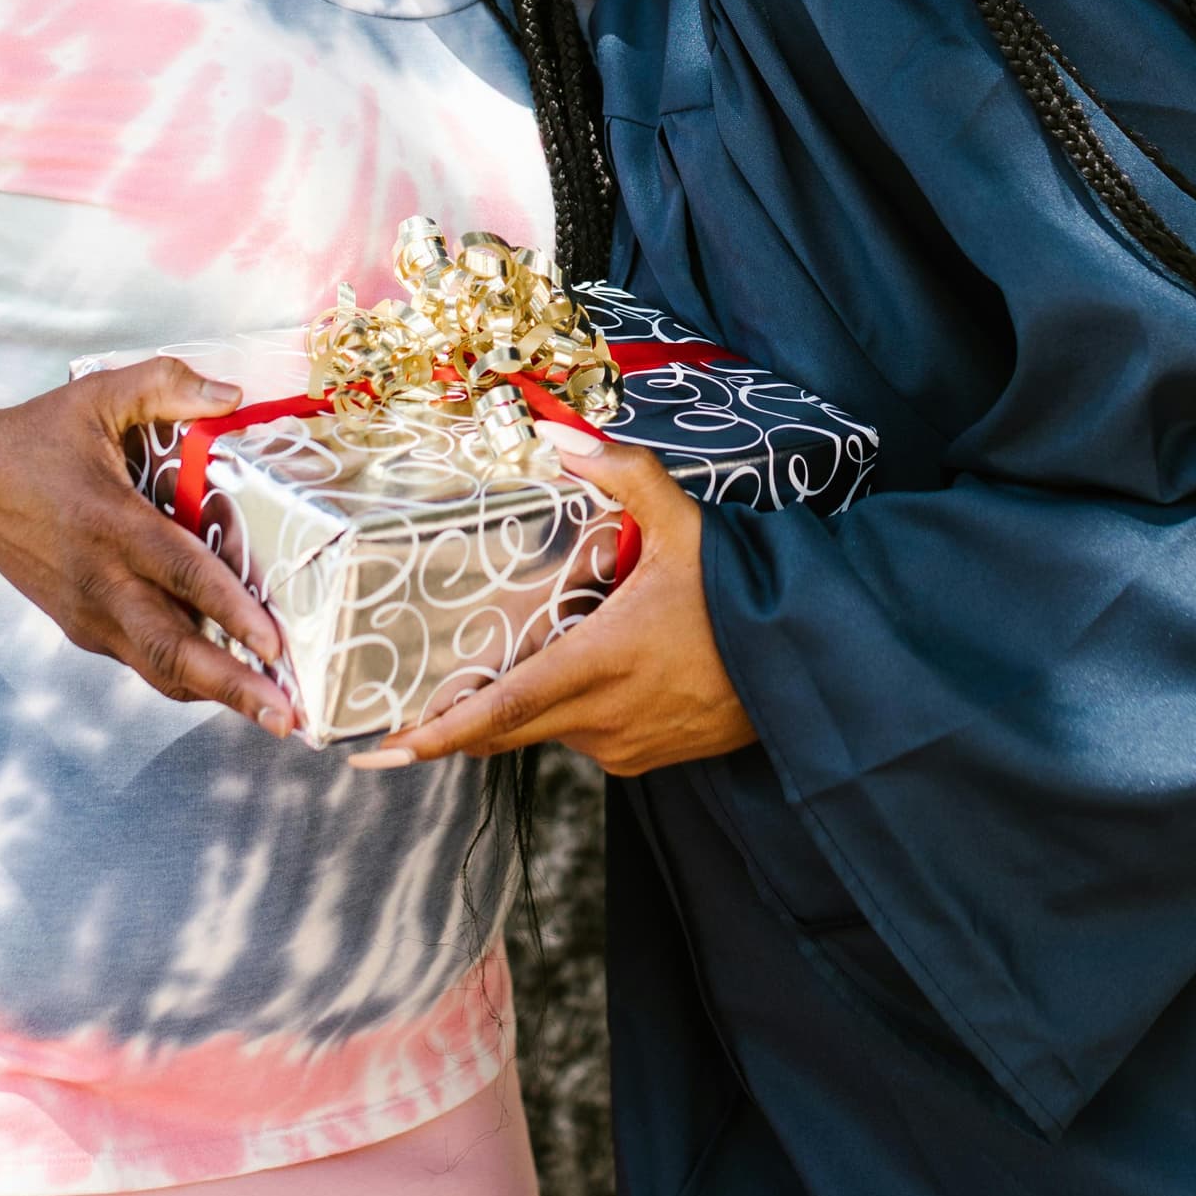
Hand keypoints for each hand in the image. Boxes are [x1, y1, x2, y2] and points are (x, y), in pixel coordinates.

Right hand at [0, 360, 295, 733]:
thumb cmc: (34, 439)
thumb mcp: (97, 395)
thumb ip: (165, 384)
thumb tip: (233, 395)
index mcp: (110, 524)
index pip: (180, 573)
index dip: (230, 610)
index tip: (273, 642)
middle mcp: (100, 580)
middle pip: (171, 649)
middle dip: (232, 686)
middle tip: (286, 718)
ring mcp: (88, 613)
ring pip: (158, 668)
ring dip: (216, 694)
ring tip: (274, 714)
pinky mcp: (82, 627)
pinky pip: (142, 660)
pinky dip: (186, 675)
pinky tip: (229, 681)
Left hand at [356, 441, 753, 777]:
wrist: (812, 662)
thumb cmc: (745, 594)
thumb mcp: (686, 525)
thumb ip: (623, 476)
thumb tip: (561, 435)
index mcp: (600, 664)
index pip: (501, 710)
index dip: (437, 734)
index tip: (383, 751)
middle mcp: (603, 718)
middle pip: (505, 729)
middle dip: (457, 721)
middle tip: (410, 710)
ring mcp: (624, 746)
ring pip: (547, 727)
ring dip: (531, 700)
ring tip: (549, 648)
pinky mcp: (646, 760)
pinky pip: (586, 736)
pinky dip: (573, 709)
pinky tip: (600, 669)